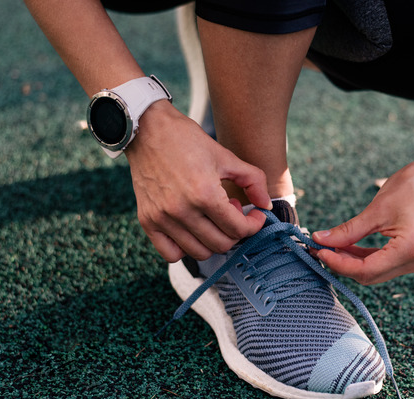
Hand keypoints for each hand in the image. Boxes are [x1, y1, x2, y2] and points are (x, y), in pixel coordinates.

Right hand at [125, 101, 271, 261]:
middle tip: (231, 211)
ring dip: (213, 240)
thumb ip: (253, 181)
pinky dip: (185, 248)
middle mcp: (182, 210)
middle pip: (221, 245)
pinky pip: (171, 254)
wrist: (147, 130)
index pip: (239, 229)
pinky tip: (192, 229)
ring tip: (211, 217)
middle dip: (235, 232)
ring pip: (199, 253)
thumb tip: (267, 206)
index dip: (254, 225)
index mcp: (205, 194)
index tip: (254, 216)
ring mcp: (163, 218)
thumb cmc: (187, 140)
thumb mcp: (226, 156)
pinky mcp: (147, 221)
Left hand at [312, 160, 413, 284]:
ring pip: (376, 272)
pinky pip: (384, 264)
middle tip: (319, 248)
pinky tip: (347, 247)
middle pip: (371, 275)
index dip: (339, 263)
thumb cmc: (411, 186)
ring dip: (352, 262)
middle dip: (343, 264)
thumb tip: (321, 240)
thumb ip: (348, 230)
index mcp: (411, 249)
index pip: (367, 270)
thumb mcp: (376, 209)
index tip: (318, 251)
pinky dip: (365, 258)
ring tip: (330, 246)